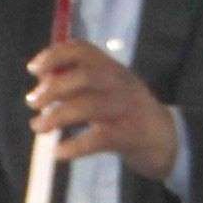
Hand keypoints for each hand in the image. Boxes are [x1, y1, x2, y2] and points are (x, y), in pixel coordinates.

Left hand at [27, 38, 179, 178]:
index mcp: (113, 68)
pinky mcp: (129, 135)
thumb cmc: (129, 114)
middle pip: (84, 76)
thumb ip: (80, 85)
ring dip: (58, 116)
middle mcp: (120, 83)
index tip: (34, 69)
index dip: (55, 55)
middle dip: (53, 87)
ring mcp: (127, 109)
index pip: (83, 50)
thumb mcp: (110, 90)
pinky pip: (99, 138)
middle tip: (33, 102)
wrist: (168, 140)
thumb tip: (42, 85)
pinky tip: (58, 152)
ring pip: (89, 106)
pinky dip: (75, 145)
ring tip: (38, 126)